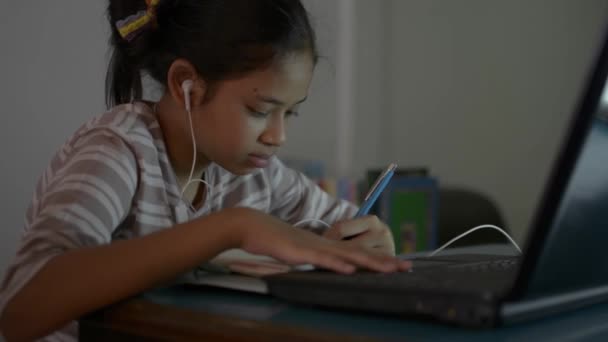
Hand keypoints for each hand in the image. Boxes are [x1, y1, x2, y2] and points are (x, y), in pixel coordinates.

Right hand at [233, 209, 409, 273]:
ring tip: (391, 268)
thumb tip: (323, 264)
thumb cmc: (271, 239)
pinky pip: (322, 258)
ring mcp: (313, 247)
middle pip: (359, 253)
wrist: (251, 226)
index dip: (377, 259)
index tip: (397, 265)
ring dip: (370, 262)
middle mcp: (325, 244)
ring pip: (347, 255)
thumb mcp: (297, 252)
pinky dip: (338, 264)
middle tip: (408, 266)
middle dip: (384, 261)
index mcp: (325, 246)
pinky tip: (352, 268)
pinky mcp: (300, 252)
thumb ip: (311, 257)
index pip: (356, 253)